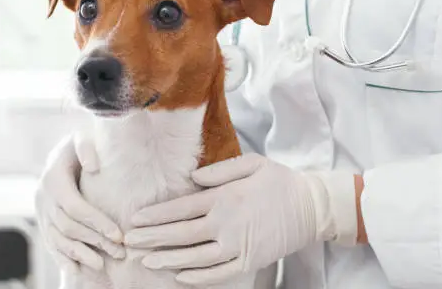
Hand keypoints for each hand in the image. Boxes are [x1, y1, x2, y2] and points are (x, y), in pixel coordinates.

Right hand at [35, 133, 124, 274]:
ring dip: (80, 255)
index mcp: (53, 178)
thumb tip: (93, 165)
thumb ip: (86, 147)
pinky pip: (51, 244)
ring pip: (58, 240)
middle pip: (68, 227)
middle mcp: (43, 197)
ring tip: (102, 266)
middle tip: (120, 252)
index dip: (96, 223)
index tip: (119, 235)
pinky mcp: (43, 221)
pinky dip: (63, 259)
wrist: (62, 151)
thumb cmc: (79, 144)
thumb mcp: (82, 136)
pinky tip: (77, 271)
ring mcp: (41, 211)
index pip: (75, 207)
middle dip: (95, 241)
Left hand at [124, 154, 357, 285]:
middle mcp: (226, 224)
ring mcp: (237, 246)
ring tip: (146, 262)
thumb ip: (219, 171)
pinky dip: (197, 278)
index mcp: (224, 198)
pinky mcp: (249, 262)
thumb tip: (191, 179)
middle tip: (129, 243)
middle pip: (180, 235)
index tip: (135, 220)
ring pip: (194, 258)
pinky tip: (180, 277)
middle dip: (152, 239)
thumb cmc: (279, 181)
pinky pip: (218, 274)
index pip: (180, 209)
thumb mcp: (251, 164)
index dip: (155, 216)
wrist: (312, 207)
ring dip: (167, 261)